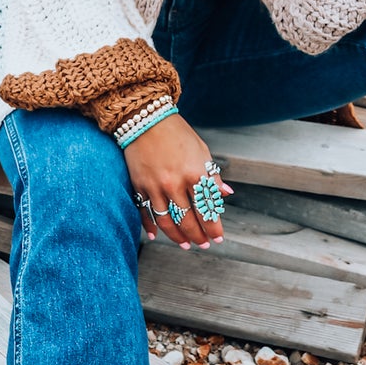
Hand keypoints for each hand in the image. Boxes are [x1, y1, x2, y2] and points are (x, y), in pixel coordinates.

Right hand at [124, 113, 233, 249]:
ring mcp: (156, 186)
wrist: (146, 119)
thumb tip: (225, 194)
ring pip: (168, 221)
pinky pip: (145, 213)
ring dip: (178, 237)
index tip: (218, 238)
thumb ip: (212, 175)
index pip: (208, 208)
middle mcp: (176, 183)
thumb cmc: (178, 134)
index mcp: (195, 173)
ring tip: (186, 245)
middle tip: (203, 244)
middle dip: (198, 235)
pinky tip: (156, 237)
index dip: (214, 227)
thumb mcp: (202, 151)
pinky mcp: (140, 186)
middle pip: (189, 219)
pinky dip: (150, 227)